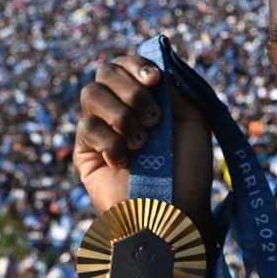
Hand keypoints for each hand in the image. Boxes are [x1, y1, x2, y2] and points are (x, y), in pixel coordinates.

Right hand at [73, 55, 215, 255]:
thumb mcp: (192, 121)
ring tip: (142, 142)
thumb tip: (155, 66)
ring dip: (121, 114)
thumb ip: (173, 90)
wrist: (174, 213)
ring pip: (91, 93)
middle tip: (153, 119)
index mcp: (145, 98)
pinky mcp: (85, 152)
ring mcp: (101, 129)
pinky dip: (110, 141)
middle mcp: (120, 108)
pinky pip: (86, 127)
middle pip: (105, 71)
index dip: (137, 65)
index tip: (155, 80)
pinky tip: (126, 162)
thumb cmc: (188, 171)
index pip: (128, 64)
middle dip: (130, 89)